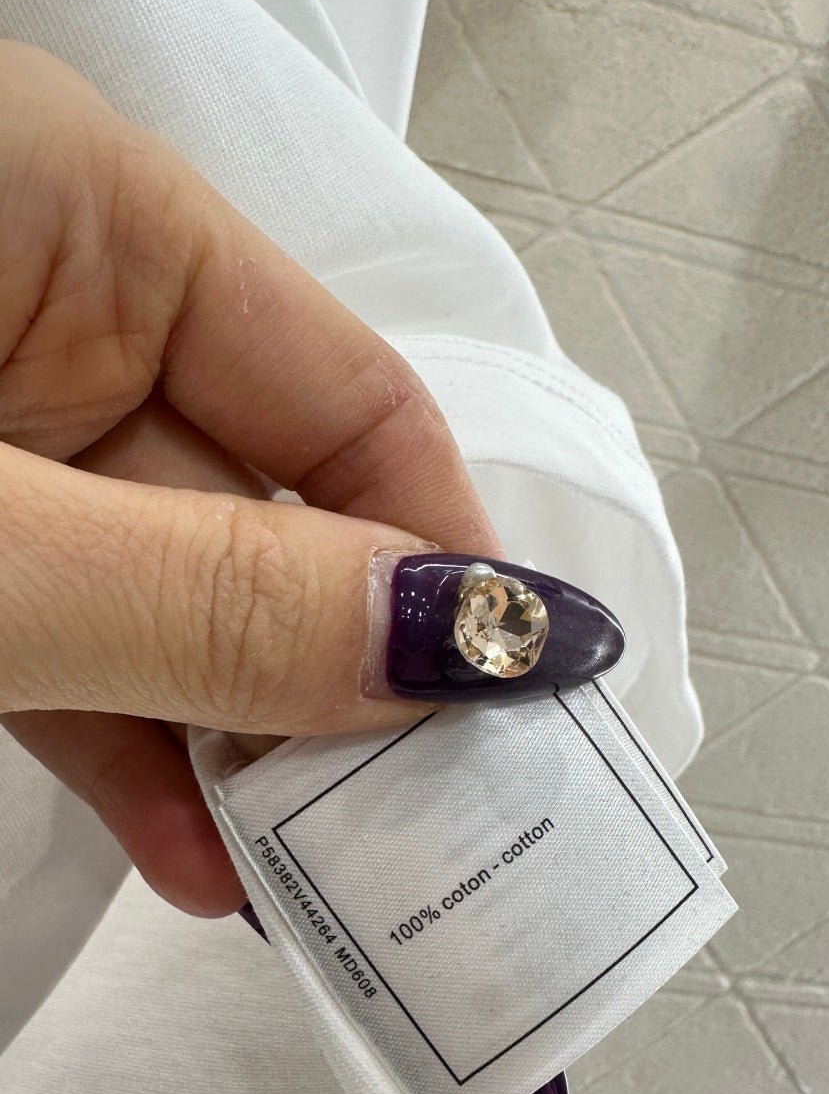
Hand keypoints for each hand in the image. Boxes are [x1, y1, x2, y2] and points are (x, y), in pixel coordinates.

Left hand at [0, 44, 498, 916]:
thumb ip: (208, 598)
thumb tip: (470, 648)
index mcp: (77, 210)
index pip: (352, 397)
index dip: (449, 563)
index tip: (517, 710)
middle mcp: (45, 301)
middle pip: (272, 511)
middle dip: (346, 688)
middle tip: (424, 836)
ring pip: (172, 594)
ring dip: (244, 748)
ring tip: (325, 883)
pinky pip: (66, 636)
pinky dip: (131, 750)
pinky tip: (203, 859)